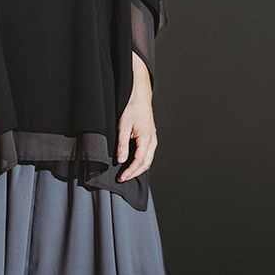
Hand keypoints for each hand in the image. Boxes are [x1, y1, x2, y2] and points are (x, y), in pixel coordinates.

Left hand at [116, 56, 157, 181]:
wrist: (139, 96)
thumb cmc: (131, 108)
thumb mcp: (123, 126)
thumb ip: (122, 144)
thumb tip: (121, 160)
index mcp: (146, 138)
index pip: (139, 161)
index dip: (130, 172)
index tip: (121, 178)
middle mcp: (152, 141)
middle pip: (146, 164)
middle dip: (134, 173)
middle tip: (122, 178)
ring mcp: (153, 139)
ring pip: (148, 160)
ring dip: (138, 169)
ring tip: (126, 173)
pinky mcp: (151, 138)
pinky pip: (147, 154)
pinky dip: (140, 162)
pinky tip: (132, 163)